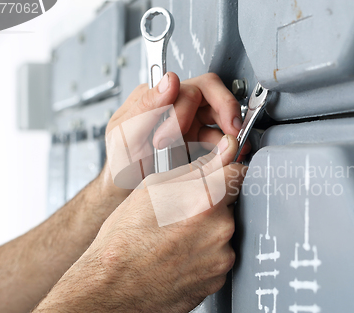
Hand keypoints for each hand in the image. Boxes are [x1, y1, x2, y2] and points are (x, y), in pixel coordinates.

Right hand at [16, 135, 246, 312]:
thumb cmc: (124, 239)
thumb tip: (222, 154)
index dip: (225, 172)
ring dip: (207, 232)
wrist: (112, 287)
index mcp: (206, 200)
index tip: (219, 177)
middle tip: (181, 215)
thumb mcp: (153, 187)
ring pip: (223, 233)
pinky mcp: (218, 280)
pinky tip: (179, 256)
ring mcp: (221, 258)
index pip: (238, 173)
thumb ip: (196, 168)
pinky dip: (203, 256)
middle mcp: (220, 229)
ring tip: (175, 239)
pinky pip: (217, 259)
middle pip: (229, 205)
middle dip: (211, 206)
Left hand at [102, 72, 250, 190]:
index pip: (185, 88)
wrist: (127, 192)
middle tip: (230, 131)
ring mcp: (189, 123)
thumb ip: (147, 106)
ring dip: (229, 131)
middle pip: (211, 94)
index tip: (181, 131)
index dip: (189, 108)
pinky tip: (230, 155)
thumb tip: (170, 80)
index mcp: (156, 97)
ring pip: (220, 116)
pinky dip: (229, 146)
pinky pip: (221, 138)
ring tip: (232, 149)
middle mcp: (175, 106)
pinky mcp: (199, 142)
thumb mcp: (124, 135)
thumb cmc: (121, 164)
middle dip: (225, 111)